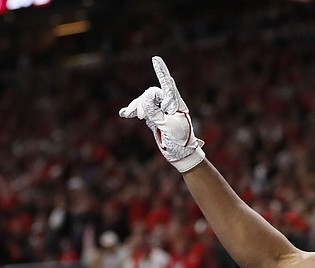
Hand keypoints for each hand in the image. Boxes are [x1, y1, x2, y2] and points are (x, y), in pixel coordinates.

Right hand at [119, 56, 204, 172]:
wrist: (181, 154)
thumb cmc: (181, 141)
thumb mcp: (169, 127)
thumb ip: (156, 114)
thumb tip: (144, 101)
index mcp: (176, 104)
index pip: (168, 84)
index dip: (161, 71)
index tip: (155, 59)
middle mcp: (169, 104)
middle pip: (151, 93)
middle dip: (143, 102)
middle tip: (142, 117)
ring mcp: (160, 110)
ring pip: (144, 101)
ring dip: (136, 106)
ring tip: (130, 114)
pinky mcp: (154, 117)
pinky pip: (141, 110)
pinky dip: (133, 111)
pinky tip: (124, 113)